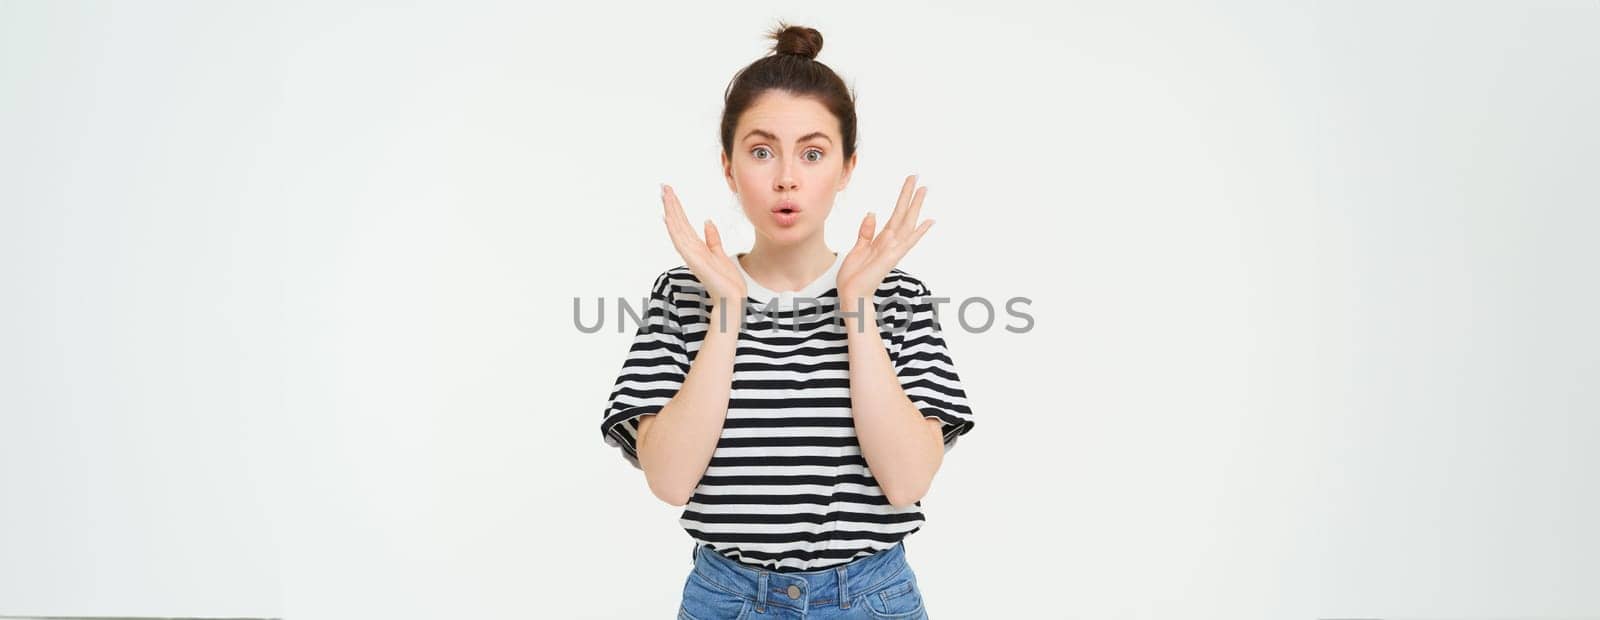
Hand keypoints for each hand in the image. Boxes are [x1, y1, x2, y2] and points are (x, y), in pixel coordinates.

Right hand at [660, 183, 747, 311]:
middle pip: (678, 223)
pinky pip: (681, 242)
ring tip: (664, 195)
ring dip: (671, 211)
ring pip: (677, 229)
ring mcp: (691, 256)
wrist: (733, 299)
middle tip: (663, 187)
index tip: (670, 193)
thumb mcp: (720, 254)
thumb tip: (707, 221)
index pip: (684, 224)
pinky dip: (673, 229)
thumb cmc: (727, 281)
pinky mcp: (694, 261)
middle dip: (671, 205)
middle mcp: (691, 250)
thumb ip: (712, 239)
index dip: (677, 208)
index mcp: (697, 248)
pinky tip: (668, 217)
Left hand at [836, 175, 934, 303]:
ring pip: (907, 223)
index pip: (895, 215)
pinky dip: (918, 232)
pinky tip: (929, 221)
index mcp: (882, 240)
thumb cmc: (854, 276)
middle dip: (910, 196)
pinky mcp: (891, 258)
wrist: (851, 295)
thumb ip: (866, 231)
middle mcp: (891, 243)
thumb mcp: (857, 248)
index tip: (909, 183)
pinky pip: (907, 242)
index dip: (902, 199)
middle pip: (903, 215)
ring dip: (915, 206)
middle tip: (919, 178)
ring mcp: (893, 250)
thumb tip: (872, 212)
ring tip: (924, 189)